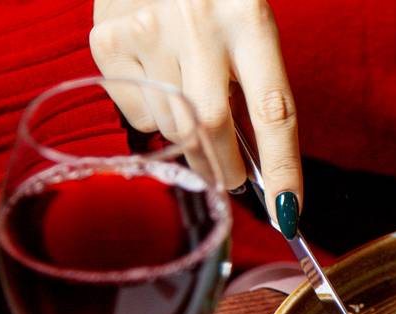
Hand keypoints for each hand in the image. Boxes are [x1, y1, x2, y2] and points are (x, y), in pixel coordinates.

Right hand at [90, 0, 301, 234]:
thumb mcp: (248, 24)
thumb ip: (253, 84)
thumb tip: (253, 165)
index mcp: (249, 20)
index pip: (273, 110)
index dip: (283, 167)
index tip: (289, 211)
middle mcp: (198, 24)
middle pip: (211, 128)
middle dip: (224, 167)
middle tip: (231, 178)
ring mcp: (147, 30)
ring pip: (171, 127)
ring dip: (188, 139)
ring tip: (190, 107)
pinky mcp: (106, 38)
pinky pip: (135, 112)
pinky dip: (151, 114)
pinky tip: (156, 81)